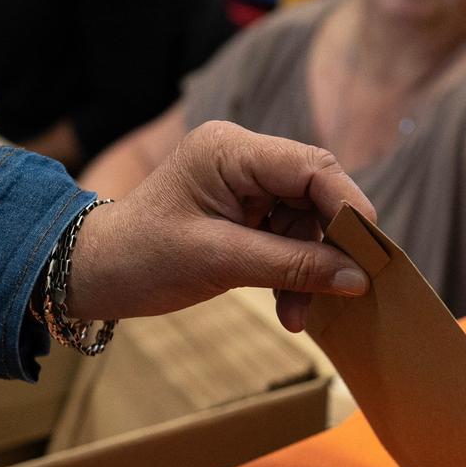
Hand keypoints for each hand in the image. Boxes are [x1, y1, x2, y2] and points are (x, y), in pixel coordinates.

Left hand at [66, 121, 376, 331]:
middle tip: (342, 292)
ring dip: (309, 271)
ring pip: (306, 223)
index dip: (349, 208)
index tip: (371, 255)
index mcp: (230, 150)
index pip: (312, 168)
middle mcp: (242, 157)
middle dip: (328, 248)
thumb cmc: (142, 259)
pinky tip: (289, 308)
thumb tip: (357, 278)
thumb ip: (293, 266)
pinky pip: (287, 237)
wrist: (94, 274)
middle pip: (316, 194)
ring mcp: (243, 183)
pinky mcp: (243, 211)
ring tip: (297, 316)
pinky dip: (292, 273)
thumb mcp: (220, 262)